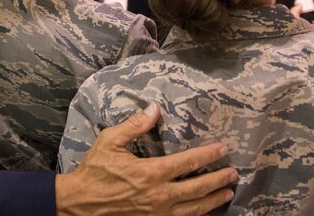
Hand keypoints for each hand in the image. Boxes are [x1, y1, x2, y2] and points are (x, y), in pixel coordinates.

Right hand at [55, 104, 236, 214]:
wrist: (80, 203)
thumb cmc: (95, 170)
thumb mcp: (110, 141)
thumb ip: (135, 125)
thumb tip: (154, 108)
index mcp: (151, 172)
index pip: (189, 162)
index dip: (209, 155)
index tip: (223, 149)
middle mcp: (159, 196)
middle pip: (198, 188)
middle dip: (218, 179)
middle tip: (233, 173)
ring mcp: (157, 214)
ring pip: (194, 209)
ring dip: (213, 200)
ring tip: (227, 193)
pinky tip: (204, 212)